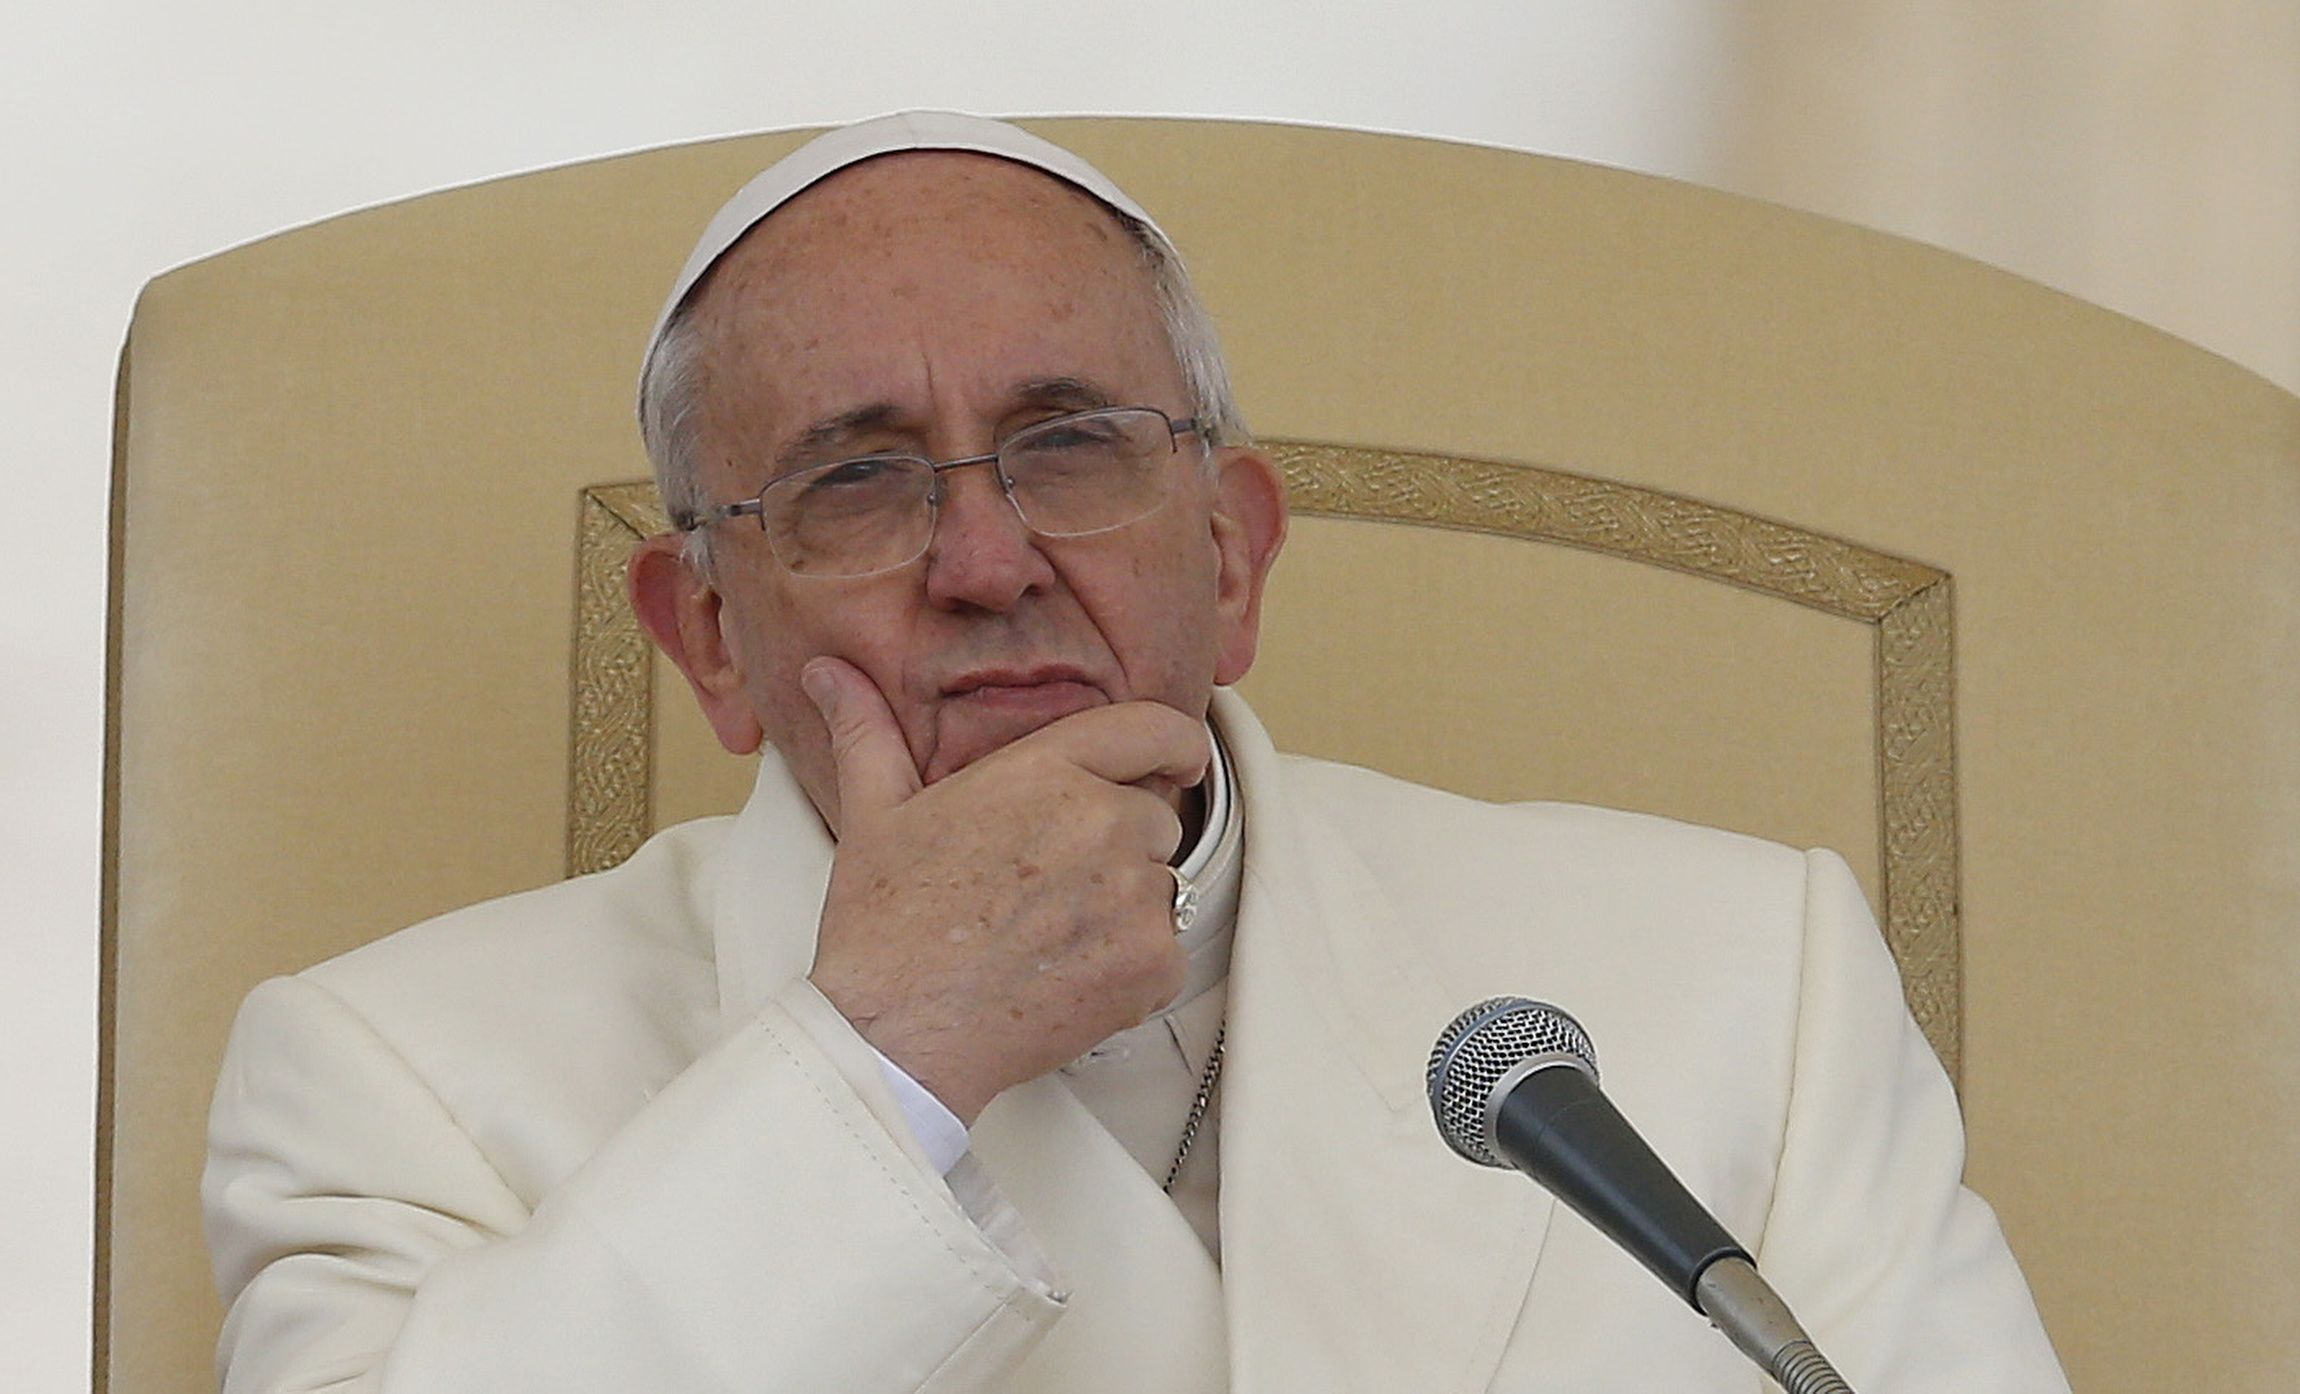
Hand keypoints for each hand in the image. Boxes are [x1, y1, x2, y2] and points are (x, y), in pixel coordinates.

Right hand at [800, 657, 1208, 1124]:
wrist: (897, 1037)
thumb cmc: (887, 930)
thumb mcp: (873, 814)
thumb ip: (867, 730)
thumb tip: (829, 673)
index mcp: (1044, 771)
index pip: (1155, 728)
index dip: (1173, 744)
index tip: (1175, 760)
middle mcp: (1100, 822)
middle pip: (1155, 814)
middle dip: (1118, 843)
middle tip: (1048, 885)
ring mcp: (1133, 895)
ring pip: (1163, 884)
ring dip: (1125, 905)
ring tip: (1048, 933)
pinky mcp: (1152, 962)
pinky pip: (1169, 949)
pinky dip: (1133, 965)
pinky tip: (1067, 973)